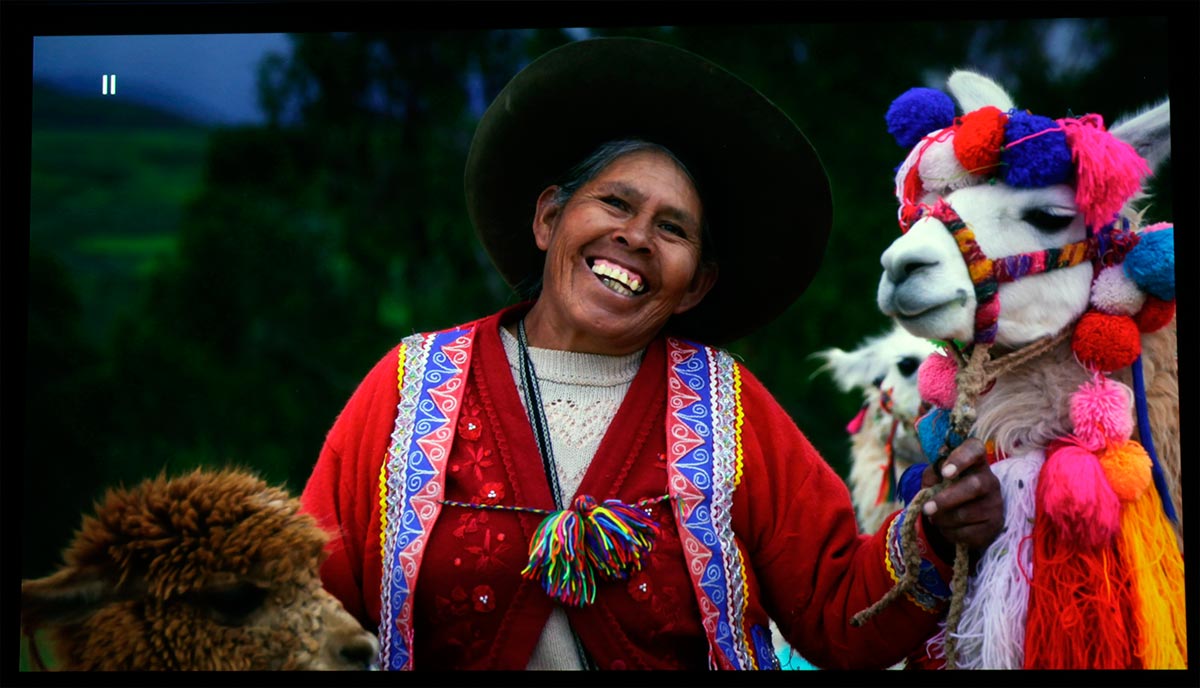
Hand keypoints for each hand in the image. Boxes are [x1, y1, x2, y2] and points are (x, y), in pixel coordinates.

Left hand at [920, 438, 1003, 552]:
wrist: (965, 516)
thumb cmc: (947, 489)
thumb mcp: (936, 478)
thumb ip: (932, 474)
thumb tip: (934, 477)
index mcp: (975, 461)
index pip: (974, 450)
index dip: (960, 459)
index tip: (945, 472)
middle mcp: (990, 480)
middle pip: (974, 486)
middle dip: (946, 499)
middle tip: (926, 509)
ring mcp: (995, 503)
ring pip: (967, 513)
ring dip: (943, 519)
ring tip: (935, 518)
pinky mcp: (995, 525)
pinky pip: (969, 533)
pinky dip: (951, 532)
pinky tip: (947, 528)